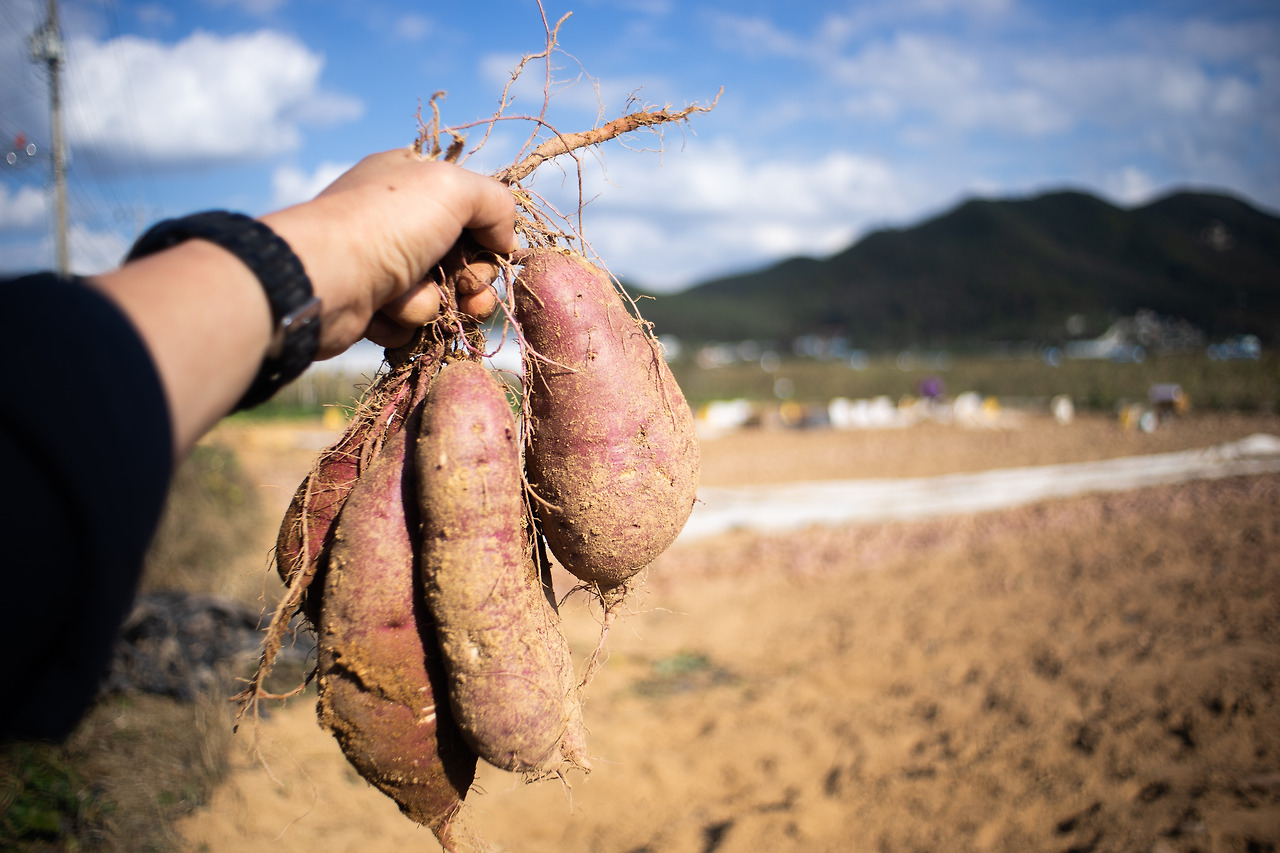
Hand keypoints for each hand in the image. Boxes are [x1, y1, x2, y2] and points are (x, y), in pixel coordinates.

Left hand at [90, 149, 518, 457]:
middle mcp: (395, 218)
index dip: (489, 235)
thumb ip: (496, 202)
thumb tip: (505, 239)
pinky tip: (385, 313)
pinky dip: (404, 321)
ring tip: (412, 301)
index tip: (494, 252)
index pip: (472, 208)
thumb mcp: (455, 188)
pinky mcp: (369, 305)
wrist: (323, 280)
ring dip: (435, 302)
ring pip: (440, 294)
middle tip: (469, 290)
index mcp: (412, 179)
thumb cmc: (388, 224)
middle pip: (463, 257)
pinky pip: (410, 320)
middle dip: (473, 280)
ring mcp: (381, 262)